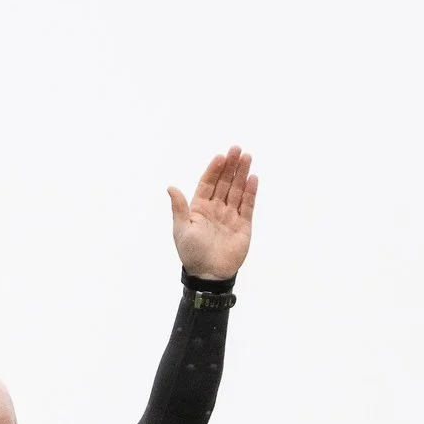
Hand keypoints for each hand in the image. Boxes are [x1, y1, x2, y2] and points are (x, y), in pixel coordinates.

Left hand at [168, 145, 256, 280]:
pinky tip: (253, 178)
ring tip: (247, 157)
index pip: (208, 184)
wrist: (209, 275)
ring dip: (242, 174)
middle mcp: (216, 209)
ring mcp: (230, 216)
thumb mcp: (182, 229)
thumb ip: (179, 207)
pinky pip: (248, 205)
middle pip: (224, 183)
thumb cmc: (191, 253)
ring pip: (237, 190)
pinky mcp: (243, 225)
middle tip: (237, 149)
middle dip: (230, 166)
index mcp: (199, 208)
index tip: (220, 157)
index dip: (214, 170)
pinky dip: (251, 192)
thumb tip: (170, 187)